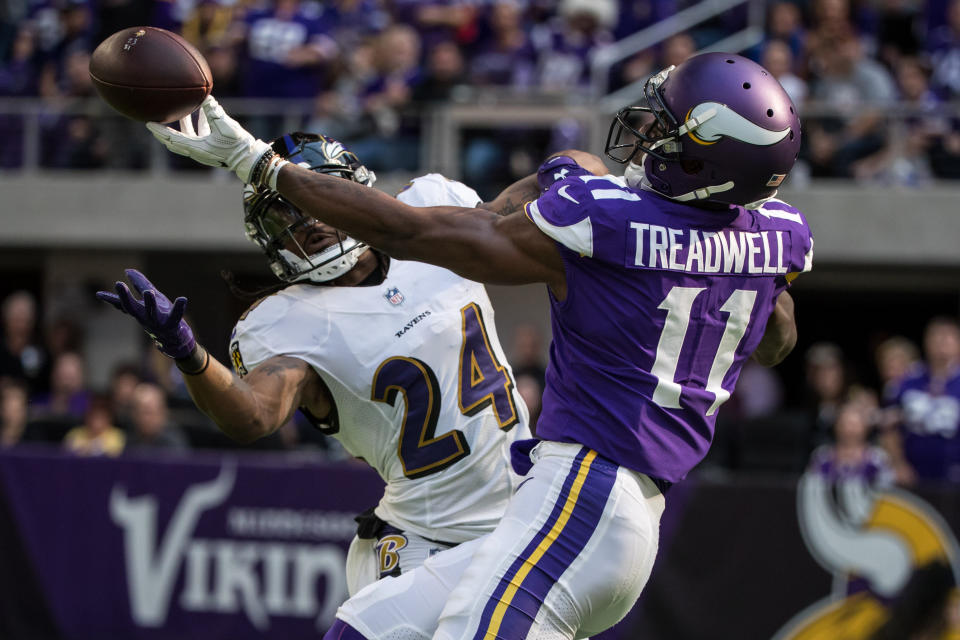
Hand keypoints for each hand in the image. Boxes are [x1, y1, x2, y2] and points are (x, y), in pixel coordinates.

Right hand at [96, 269, 195, 358]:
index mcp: (139, 311)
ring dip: (150, 302)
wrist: (174, 337)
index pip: (122, 304)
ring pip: (152, 312)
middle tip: (119, 284)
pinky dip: (179, 308)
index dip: (111, 299)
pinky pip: (176, 315)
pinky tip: (182, 299)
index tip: (99, 294)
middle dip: (125, 297)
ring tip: (149, 292)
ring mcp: (158, 322)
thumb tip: (128, 270)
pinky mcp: (173, 324)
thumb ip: (140, 285)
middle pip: (132, 308)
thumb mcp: (150, 298)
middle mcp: (145, 317)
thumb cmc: (160, 315)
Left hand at [146, 95, 286, 185]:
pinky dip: (198, 126)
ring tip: (180, 113)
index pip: (172, 139)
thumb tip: (205, 96)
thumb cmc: (238, 145)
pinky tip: (202, 114)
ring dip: (182, 126)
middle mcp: (197, 151)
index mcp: (197, 148)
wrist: (250, 159)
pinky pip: (201, 136)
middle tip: (154, 122)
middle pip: (174, 142)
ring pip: (188, 139)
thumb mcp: (225, 126)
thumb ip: (214, 111)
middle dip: (164, 132)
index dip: (159, 131)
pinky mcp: (213, 149)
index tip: (148, 123)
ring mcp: (205, 151)